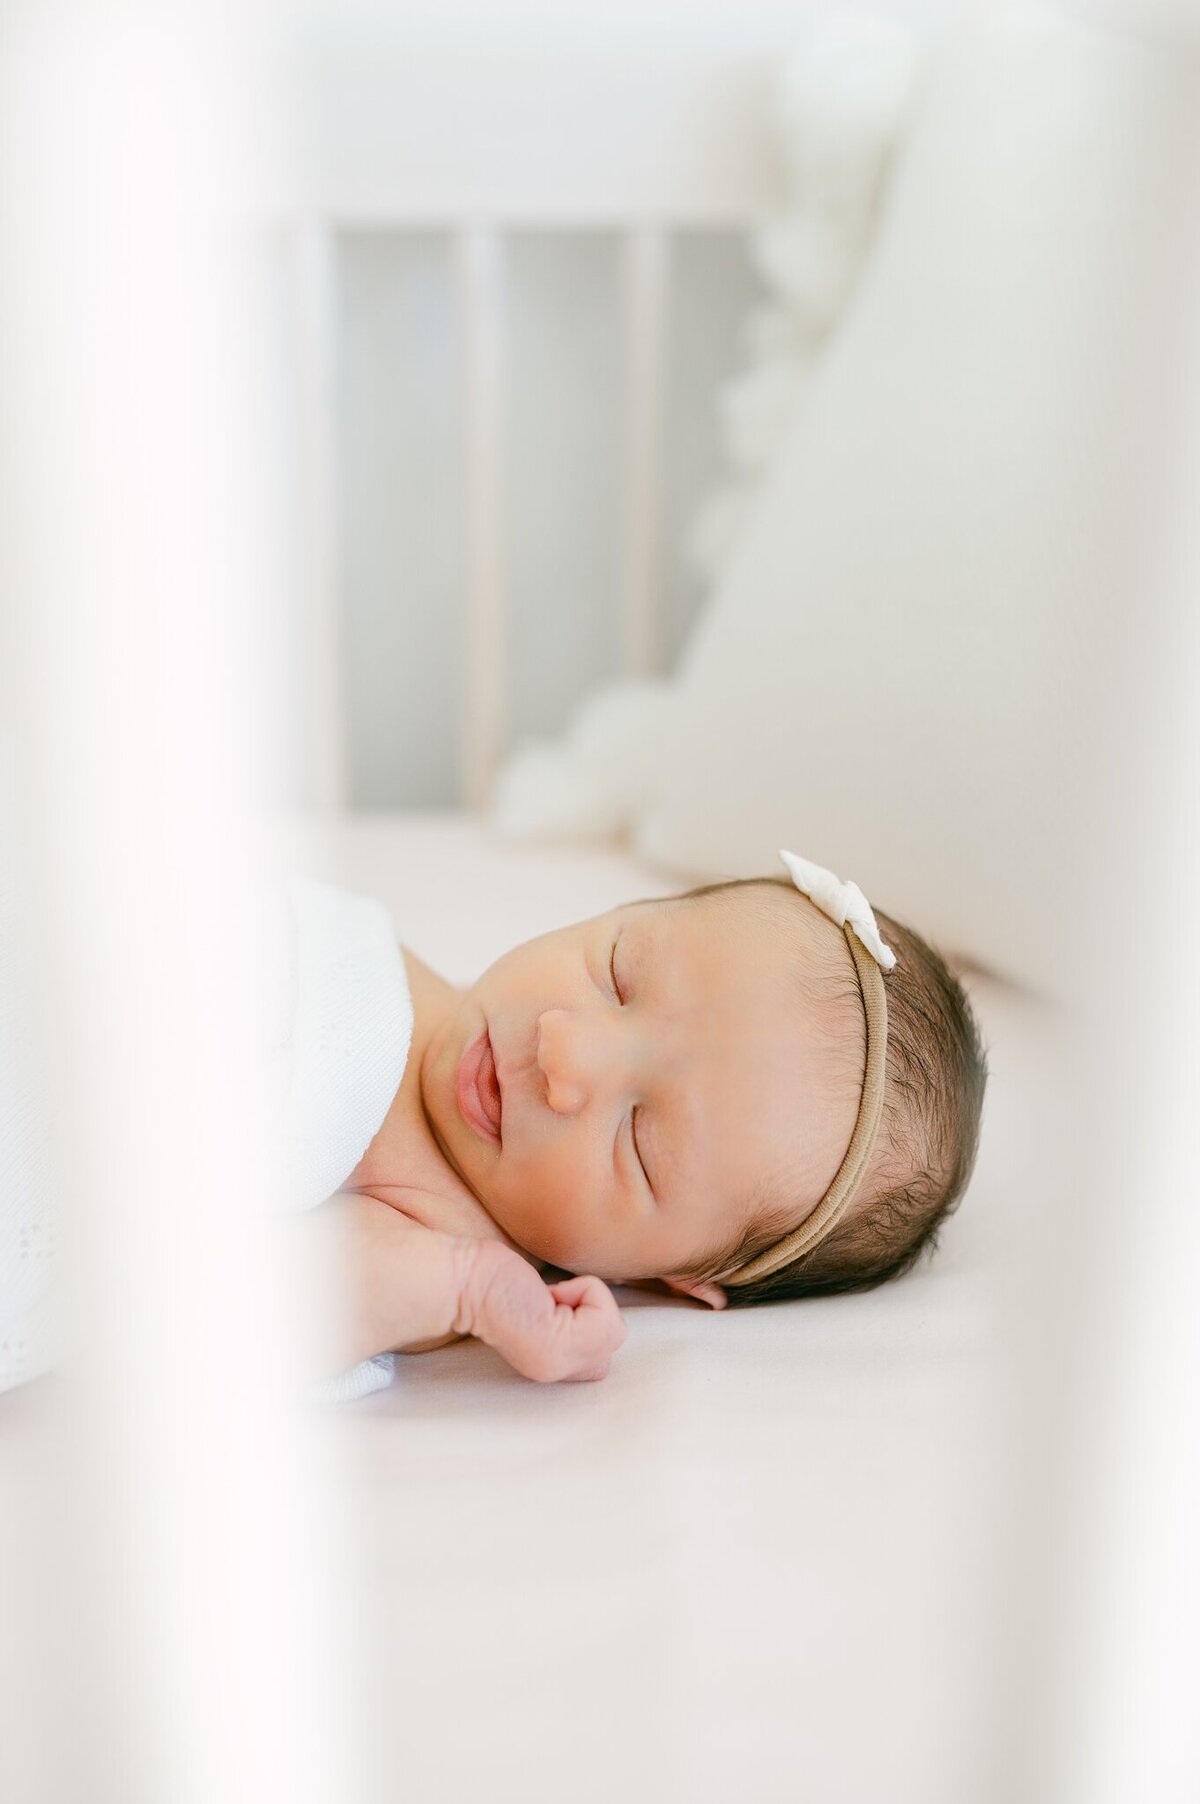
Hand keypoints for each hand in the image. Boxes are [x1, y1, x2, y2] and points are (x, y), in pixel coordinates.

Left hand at [453, 1238, 626, 1383]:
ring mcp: (557, 1366)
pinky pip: (606, 1317)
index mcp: (550, 1366)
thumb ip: (575, 1320)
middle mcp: (555, 1376)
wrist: (464, 1278)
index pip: (603, 1355)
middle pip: (612, 1345)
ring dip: (589, 1300)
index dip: (587, 1316)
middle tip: (550, 1301)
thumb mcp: (548, 1310)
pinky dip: (587, 1292)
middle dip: (592, 1311)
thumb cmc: (500, 1279)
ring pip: (614, 1333)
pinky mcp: (558, 1348)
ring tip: (550, 1297)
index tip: (550, 1305)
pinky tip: (549, 1294)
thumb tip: (609, 1303)